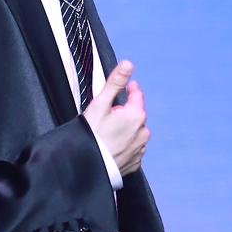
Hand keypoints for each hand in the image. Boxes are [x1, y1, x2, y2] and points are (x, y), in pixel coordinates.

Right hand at [83, 60, 148, 177]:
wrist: (88, 167)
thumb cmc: (92, 136)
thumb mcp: (100, 105)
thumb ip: (115, 83)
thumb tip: (128, 64)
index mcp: (136, 116)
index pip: (137, 96)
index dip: (132, 89)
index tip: (130, 86)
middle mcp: (142, 133)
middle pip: (134, 116)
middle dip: (124, 113)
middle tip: (107, 116)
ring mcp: (139, 149)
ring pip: (134, 133)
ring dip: (125, 130)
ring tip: (107, 134)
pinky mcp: (134, 163)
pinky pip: (131, 149)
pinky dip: (124, 146)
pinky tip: (111, 147)